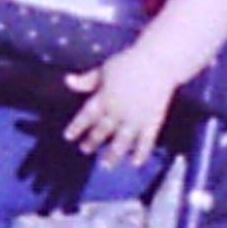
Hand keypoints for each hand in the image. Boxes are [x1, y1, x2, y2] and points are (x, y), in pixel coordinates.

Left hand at [61, 50, 178, 165]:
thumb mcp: (104, 69)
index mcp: (105, 97)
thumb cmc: (129, 62)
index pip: (87, 116)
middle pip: (102, 130)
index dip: (77, 127)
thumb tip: (67, 81)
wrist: (159, 62)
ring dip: (112, 155)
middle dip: (93, 141)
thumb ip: (87, 80)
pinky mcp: (152, 122)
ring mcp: (136, 119)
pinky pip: (146, 142)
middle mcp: (118, 111)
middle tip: (85, 150)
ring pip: (121, 142)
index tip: (68, 137)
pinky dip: (140, 153)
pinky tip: (135, 163)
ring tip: (106, 165)